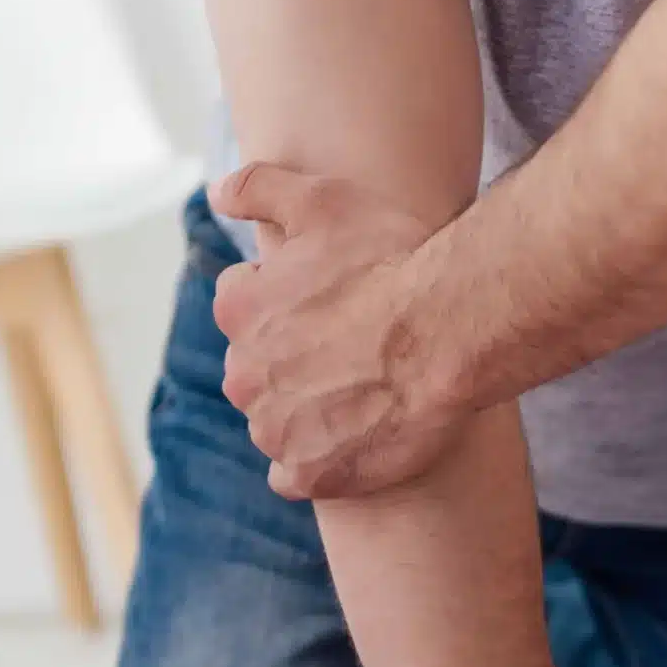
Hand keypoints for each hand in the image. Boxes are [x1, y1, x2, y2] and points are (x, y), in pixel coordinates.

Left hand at [209, 164, 467, 499]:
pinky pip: (293, 477)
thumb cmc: (393, 262)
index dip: (287, 298)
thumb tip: (216, 194)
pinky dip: (317, 464)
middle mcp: (243, 373)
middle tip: (352, 348)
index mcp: (238, 310)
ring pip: (275, 423)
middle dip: (293, 360)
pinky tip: (354, 440)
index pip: (241, 304)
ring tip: (363, 393)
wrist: (449, 332)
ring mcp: (275, 430)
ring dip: (306, 412)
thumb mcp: (324, 201)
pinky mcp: (311, 474)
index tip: (330, 300)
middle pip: (257, 368)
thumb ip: (259, 189)